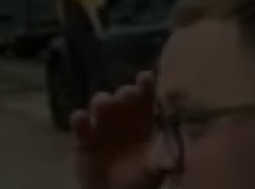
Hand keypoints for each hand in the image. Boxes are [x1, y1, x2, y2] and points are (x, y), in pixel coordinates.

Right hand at [71, 72, 161, 188]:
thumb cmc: (140, 179)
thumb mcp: (155, 169)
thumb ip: (162, 159)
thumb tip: (175, 157)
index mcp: (144, 120)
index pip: (147, 97)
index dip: (146, 85)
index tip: (146, 77)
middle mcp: (123, 116)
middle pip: (124, 97)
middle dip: (125, 93)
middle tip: (128, 94)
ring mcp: (102, 124)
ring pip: (100, 104)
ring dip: (102, 102)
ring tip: (104, 105)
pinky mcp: (83, 136)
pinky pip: (79, 123)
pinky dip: (79, 119)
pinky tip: (82, 120)